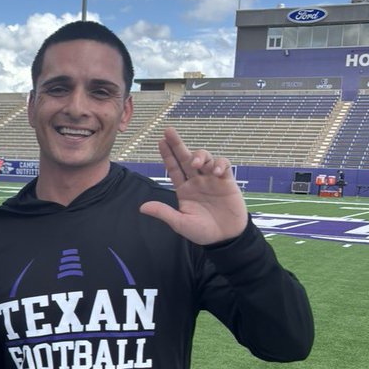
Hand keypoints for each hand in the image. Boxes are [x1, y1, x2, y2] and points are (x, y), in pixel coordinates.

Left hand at [139, 125, 247, 244]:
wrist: (226, 237)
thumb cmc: (202, 231)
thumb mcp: (180, 223)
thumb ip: (164, 213)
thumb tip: (142, 207)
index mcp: (184, 189)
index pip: (174, 168)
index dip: (167, 155)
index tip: (160, 141)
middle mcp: (196, 181)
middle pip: (186, 158)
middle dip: (177, 144)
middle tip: (169, 130)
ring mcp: (212, 180)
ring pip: (205, 158)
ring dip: (200, 155)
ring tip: (196, 163)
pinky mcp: (227, 181)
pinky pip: (223, 165)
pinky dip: (220, 163)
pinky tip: (216, 170)